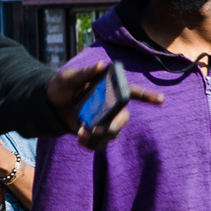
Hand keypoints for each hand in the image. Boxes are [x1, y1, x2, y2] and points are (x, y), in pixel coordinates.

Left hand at [45, 63, 159, 149]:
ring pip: (113, 134)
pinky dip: (92, 145)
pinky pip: (101, 144)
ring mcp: (104, 120)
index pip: (131, 92)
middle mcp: (110, 106)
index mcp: (108, 89)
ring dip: (99, 137)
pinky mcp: (95, 133)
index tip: (161, 100)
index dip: (148, 95)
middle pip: (123, 119)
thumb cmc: (61, 86)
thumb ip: (85, 73)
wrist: (48, 104)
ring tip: (82, 134)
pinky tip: (80, 139)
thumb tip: (101, 65)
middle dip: (113, 127)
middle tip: (97, 130)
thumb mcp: (69, 78)